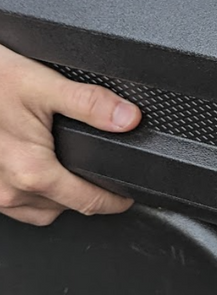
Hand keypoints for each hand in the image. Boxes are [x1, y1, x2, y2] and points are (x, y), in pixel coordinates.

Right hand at [0, 44, 141, 225]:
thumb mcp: (41, 85)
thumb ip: (90, 103)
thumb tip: (128, 118)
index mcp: (32, 172)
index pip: (89, 203)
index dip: (115, 200)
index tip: (127, 196)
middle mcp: (9, 191)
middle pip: (65, 207)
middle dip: (87, 195)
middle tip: (102, 178)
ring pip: (38, 209)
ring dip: (58, 197)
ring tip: (71, 175)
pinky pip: (14, 202)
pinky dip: (31, 192)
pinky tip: (36, 170)